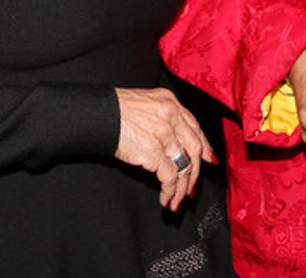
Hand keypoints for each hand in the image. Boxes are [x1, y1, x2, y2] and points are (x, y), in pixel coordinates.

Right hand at [114, 87, 212, 210]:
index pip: (195, 127)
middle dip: (196, 173)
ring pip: (184, 166)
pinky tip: (166, 199)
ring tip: (178, 202)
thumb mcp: (147, 103)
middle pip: (194, 148)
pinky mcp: (152, 152)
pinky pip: (169, 176)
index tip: (208, 161)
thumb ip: (164, 116)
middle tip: (192, 189)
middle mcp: (172, 117)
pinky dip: (170, 191)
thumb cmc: (116, 109)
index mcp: (171, 103)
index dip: (204, 146)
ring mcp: (163, 134)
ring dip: (183, 188)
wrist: (97, 114)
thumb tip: (175, 140)